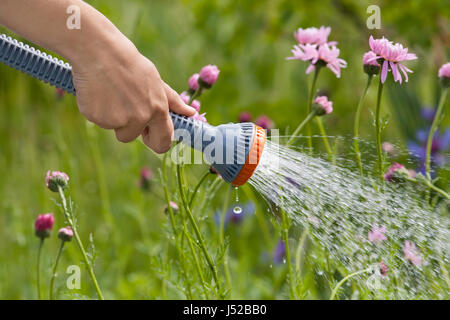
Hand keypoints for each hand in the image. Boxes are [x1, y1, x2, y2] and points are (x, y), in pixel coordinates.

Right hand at [71, 36, 194, 152]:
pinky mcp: (97, 117)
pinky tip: (97, 91)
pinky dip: (96, 109)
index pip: (163, 141)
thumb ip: (172, 101)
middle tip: (122, 109)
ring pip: (113, 127)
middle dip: (128, 130)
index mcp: (157, 109)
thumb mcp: (155, 80)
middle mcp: (140, 118)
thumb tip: (190, 113)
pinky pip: (97, 120)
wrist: (99, 50)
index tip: (148, 134)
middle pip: (130, 137)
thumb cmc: (129, 64)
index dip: (155, 141)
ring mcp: (118, 119)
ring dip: (110, 116)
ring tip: (109, 92)